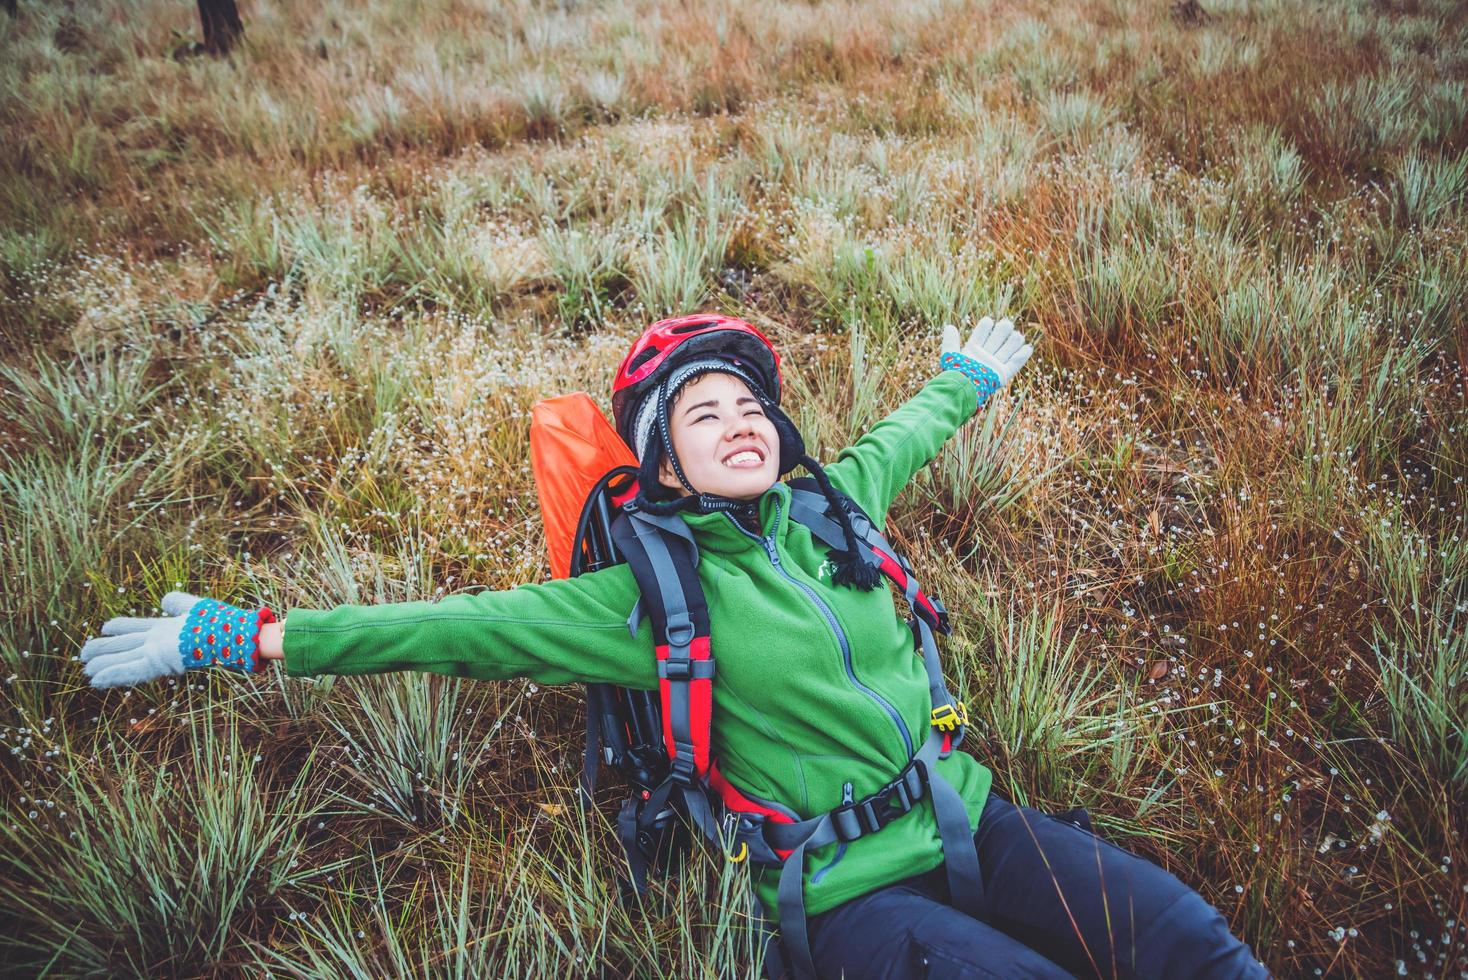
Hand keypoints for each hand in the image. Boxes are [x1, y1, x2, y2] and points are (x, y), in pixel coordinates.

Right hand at [79, 591, 273, 688]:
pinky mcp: (159, 664)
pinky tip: (97, 681)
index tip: (103, 627)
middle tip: (83, 656)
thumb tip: (164, 599)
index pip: (136, 628)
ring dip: (104, 667)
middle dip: (103, 651)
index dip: (119, 628)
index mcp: (164, 629)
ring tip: (86, 672)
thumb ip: (178, 603)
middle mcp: (157, 643)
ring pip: (123, 661)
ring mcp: (157, 654)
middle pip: (124, 647)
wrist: (232, 635)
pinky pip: (131, 671)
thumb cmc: (219, 622)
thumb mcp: (194, 607)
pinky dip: (114, 676)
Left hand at [940, 317, 1033, 404]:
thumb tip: (949, 327)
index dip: (985, 326)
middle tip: (1006, 325)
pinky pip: (1015, 363)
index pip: (981, 334)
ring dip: (1014, 340)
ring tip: (1016, 335)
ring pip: (1008, 348)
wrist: (964, 389)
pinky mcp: (1003, 373)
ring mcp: (995, 364)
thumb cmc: (956, 373)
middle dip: (1003, 330)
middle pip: (998, 338)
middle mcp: (985, 356)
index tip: (988, 321)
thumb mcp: (950, 355)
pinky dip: (1022, 356)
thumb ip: (950, 341)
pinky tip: (1027, 348)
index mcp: (973, 350)